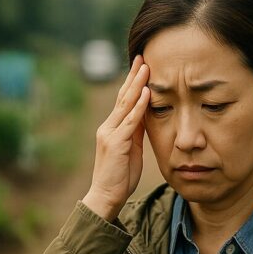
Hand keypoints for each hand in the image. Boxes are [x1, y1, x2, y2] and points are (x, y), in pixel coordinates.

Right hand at [82, 54, 149, 220]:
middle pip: (123, 97)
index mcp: (112, 129)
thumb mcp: (131, 150)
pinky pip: (130, 121)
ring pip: (125, 104)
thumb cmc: (119, 178)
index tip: (142, 66)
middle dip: (134, 76)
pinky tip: (146, 92)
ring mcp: (110, 134)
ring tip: (146, 67)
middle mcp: (108, 127)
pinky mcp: (116, 143)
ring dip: (137, 84)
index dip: (132, 83)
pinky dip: (139, 106)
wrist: (105, 196)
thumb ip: (136, 133)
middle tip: (143, 56)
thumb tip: (146, 116)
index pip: (123, 101)